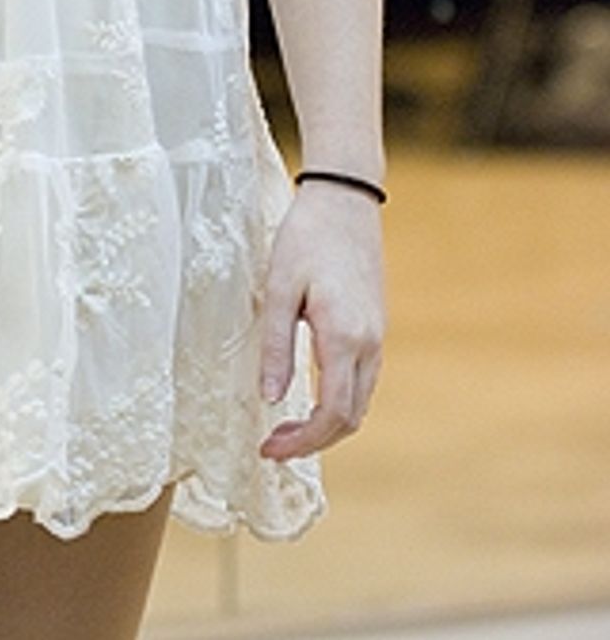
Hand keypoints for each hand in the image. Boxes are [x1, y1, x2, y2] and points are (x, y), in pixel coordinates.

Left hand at [257, 181, 384, 460]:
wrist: (345, 198)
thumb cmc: (306, 237)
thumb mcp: (279, 287)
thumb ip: (276, 345)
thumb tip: (271, 398)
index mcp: (344, 337)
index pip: (332, 415)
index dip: (302, 442)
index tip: (269, 449)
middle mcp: (369, 344)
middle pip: (350, 418)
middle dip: (313, 441)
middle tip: (273, 444)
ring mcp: (377, 336)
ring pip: (359, 402)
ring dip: (327, 424)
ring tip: (286, 426)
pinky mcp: (375, 326)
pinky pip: (362, 380)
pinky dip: (338, 400)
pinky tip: (309, 394)